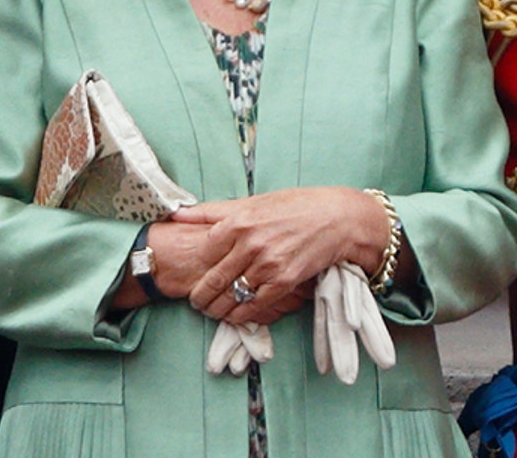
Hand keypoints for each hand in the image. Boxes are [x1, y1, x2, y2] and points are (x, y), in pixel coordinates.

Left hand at [174, 187, 389, 326]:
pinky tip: (236, 315)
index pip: (203, 253)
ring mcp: (268, 264)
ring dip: (217, 310)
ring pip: (230, 297)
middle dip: (200, 297)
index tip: (196, 274)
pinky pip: (253, 306)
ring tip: (214, 311)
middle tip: (198, 301)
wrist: (339, 218)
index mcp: (239, 221)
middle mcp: (250, 243)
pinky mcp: (284, 281)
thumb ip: (214, 211)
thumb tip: (177, 213)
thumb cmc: (297, 206)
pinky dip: (240, 315)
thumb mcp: (255, 202)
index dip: (197, 267)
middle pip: (212, 281)